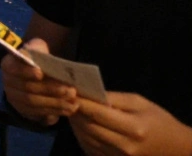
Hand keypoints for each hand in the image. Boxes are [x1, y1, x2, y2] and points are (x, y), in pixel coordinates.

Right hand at [1, 38, 77, 124]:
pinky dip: (55, 111)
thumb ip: (37, 48)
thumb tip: (38, 52)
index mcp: (8, 65)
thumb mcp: (37, 49)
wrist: (34, 77)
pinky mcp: (24, 111)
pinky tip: (70, 109)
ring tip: (74, 101)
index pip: (13, 68)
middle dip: (50, 90)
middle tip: (71, 90)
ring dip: (55, 103)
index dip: (25, 71)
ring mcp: (15, 99)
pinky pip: (39, 113)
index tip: (40, 73)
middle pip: (27, 88)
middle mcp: (8, 83)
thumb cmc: (37, 60)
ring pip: (34, 102)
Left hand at [70, 92, 191, 155]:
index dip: (80, 102)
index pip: (97, 113)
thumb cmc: (157, 120)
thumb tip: (88, 94)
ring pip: (86, 138)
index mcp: (133, 127)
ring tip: (70, 109)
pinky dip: (81, 135)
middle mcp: (124, 145)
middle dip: (74, 112)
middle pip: (88, 127)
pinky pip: (90, 148)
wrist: (174, 147)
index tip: (68, 91)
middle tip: (65, 99)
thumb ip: (113, 98)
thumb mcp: (139, 102)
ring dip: (75, 124)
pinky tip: (79, 125)